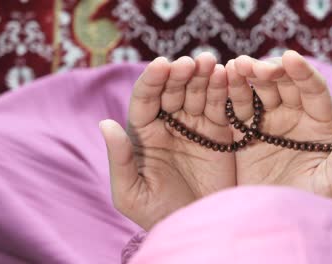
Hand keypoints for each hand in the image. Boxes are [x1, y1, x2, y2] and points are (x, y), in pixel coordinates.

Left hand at [99, 53, 235, 229]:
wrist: (196, 227)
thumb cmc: (158, 214)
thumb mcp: (131, 193)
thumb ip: (120, 159)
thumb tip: (105, 124)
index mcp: (145, 134)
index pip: (145, 100)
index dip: (152, 81)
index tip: (161, 65)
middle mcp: (170, 125)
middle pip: (173, 91)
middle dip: (180, 74)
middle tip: (190, 63)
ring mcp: (196, 127)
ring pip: (198, 94)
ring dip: (203, 76)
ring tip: (210, 62)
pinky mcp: (220, 133)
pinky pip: (221, 108)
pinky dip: (223, 91)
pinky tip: (226, 75)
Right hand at [226, 51, 331, 197]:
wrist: (274, 222)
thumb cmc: (310, 205)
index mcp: (319, 123)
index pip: (314, 90)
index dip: (303, 73)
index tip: (291, 58)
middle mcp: (294, 117)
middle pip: (284, 84)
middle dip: (270, 70)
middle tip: (255, 65)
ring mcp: (268, 122)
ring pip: (259, 91)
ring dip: (248, 76)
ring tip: (236, 66)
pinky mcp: (245, 132)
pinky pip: (238, 108)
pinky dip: (231, 93)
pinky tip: (223, 80)